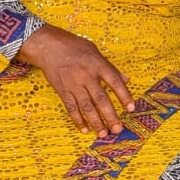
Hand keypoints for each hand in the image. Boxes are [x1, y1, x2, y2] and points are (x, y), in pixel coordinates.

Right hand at [19, 23, 135, 135]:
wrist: (48, 46)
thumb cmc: (73, 46)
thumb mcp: (95, 51)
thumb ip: (110, 67)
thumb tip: (126, 80)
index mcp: (97, 64)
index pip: (115, 81)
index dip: (124, 96)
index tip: (131, 108)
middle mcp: (86, 76)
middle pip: (101, 99)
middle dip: (110, 116)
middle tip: (118, 129)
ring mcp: (73, 84)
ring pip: (86, 107)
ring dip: (96, 122)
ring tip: (103, 133)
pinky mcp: (62, 91)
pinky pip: (71, 108)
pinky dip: (77, 120)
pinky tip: (84, 129)